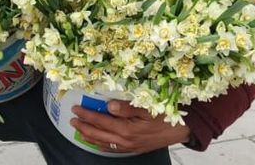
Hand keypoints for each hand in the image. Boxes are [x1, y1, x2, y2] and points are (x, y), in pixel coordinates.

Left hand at [71, 100, 190, 154]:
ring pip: (102, 143)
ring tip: (79, 130)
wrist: (182, 129)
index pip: (100, 121)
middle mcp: (125, 140)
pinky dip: (100, 145)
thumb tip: (108, 106)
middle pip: (97, 134)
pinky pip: (111, 149)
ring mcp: (129, 146)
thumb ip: (127, 107)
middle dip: (83, 126)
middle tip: (72, 119)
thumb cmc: (165, 115)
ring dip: (88, 136)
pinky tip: (97, 141)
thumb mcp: (148, 107)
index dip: (86, 115)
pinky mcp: (133, 149)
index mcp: (127, 128)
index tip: (76, 108)